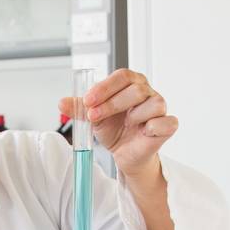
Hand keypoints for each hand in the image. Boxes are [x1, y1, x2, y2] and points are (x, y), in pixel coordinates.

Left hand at [59, 68, 177, 180]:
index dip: (105, 87)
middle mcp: (148, 92)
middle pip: (136, 89)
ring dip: (133, 116)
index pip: (122, 76)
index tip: (88, 101)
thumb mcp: (93, 117)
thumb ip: (79, 108)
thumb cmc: (114, 130)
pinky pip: (166, 122)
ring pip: (153, 104)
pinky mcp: (168, 126)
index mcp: (131, 83)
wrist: (124, 153)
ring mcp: (160, 108)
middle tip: (94, 116)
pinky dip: (154, 127)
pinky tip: (142, 131)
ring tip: (124, 125)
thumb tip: (61, 103)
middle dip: (111, 103)